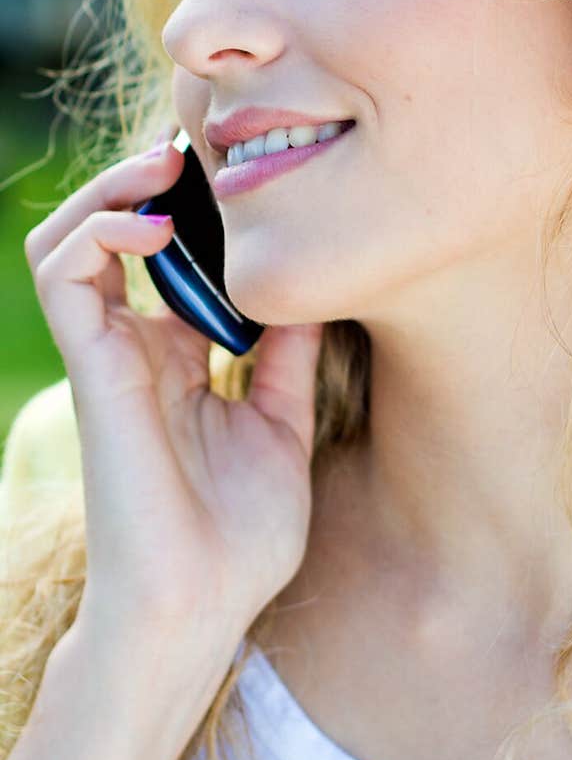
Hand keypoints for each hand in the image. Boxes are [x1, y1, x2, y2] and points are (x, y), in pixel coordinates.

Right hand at [24, 140, 324, 641]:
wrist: (199, 610)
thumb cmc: (237, 540)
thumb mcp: (282, 429)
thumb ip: (290, 360)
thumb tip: (318, 295)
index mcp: (178, 362)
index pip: (167, 260)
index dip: (193, 209)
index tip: (244, 174)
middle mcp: (137, 350)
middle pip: (113, 234)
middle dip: (145, 181)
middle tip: (195, 149)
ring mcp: (109, 358)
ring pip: (70, 240)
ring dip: (110, 191)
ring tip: (163, 168)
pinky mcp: (92, 370)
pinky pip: (65, 275)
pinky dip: (99, 231)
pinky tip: (156, 224)